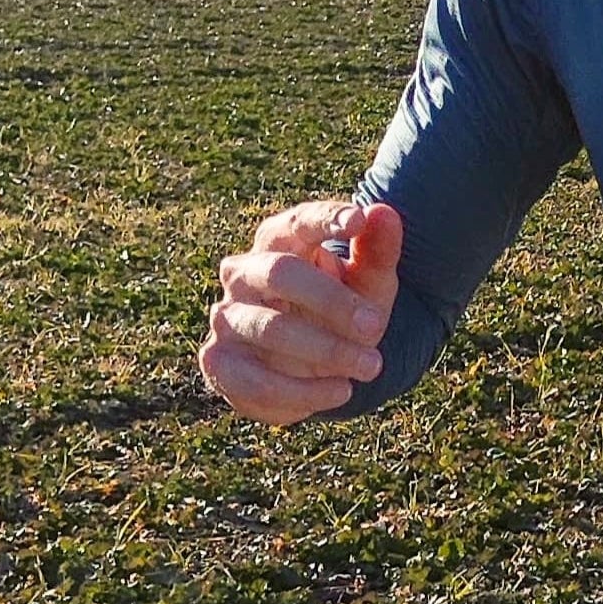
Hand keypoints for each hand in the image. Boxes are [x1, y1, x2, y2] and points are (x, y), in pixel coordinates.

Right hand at [198, 198, 401, 426]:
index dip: (325, 219)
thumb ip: (378, 250)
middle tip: (374, 325)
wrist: (312, 365)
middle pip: (279, 272)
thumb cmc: (340, 310)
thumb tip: (383, 212)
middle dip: (330, 300)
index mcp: (279, 242)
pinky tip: (341, 391)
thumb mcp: (368, 281)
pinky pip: (255, 380)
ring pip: (268, 328)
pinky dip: (303, 391)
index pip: (297, 222)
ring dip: (324, 350)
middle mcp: (243, 274)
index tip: (358, 220)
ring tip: (372, 365)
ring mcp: (226, 317)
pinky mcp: (218, 363)